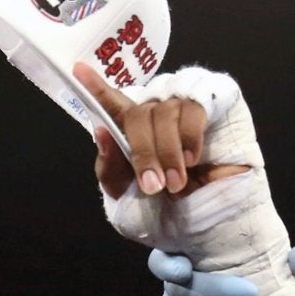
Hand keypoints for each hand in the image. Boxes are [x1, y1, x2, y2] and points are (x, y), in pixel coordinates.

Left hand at [74, 63, 250, 200]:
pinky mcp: (217, 99)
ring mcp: (187, 104)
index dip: (96, 88)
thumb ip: (111, 169)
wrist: (214, 225)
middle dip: (142, 152)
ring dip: (168, 152)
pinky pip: (194, 107)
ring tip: (177, 182)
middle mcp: (159, 113)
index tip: (78, 70)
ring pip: (165, 112)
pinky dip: (190, 137)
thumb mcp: (128, 200)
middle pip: (137, 114)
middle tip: (152, 185)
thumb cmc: (170, 212)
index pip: (113, 105)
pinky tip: (193, 159)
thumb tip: (101, 132)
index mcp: (134, 133)